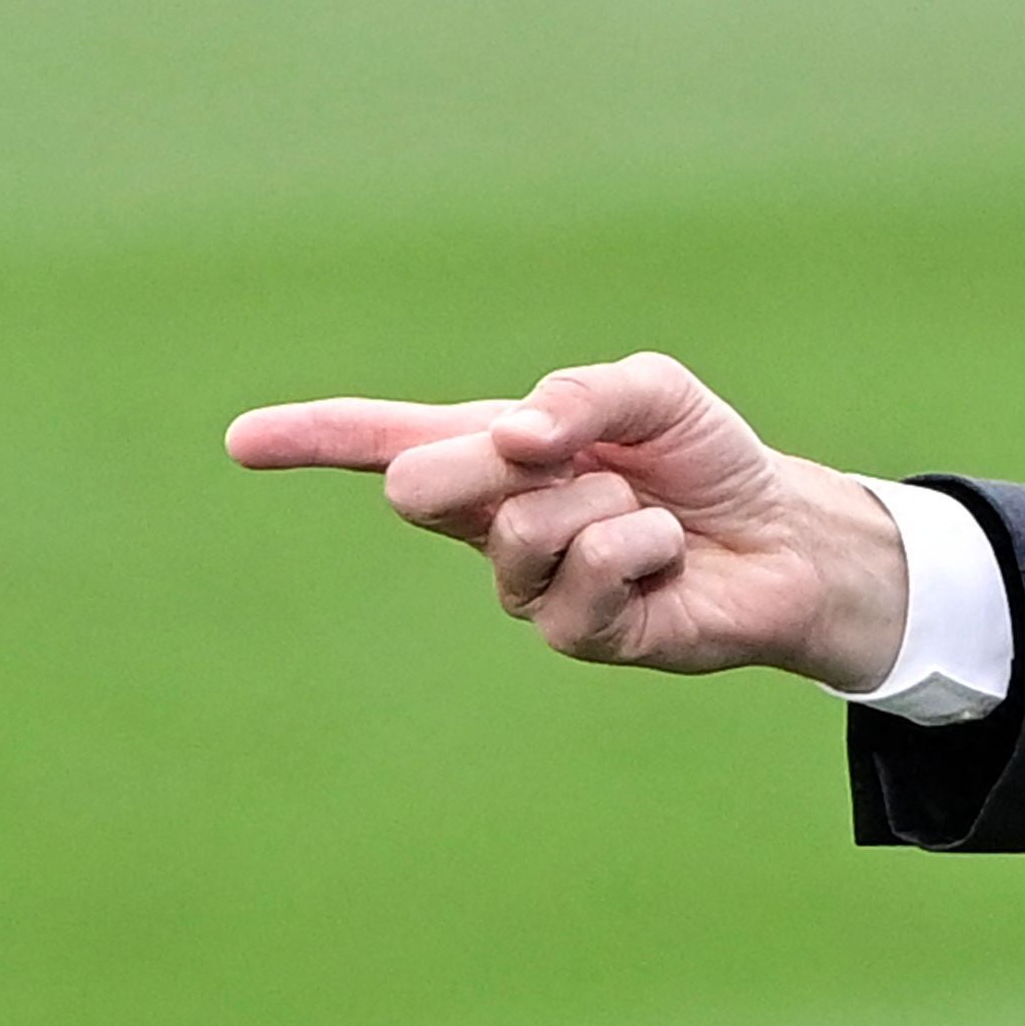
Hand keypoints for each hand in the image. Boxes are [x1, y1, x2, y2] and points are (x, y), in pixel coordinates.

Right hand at [225, 351, 909, 690]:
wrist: (783, 536)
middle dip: (485, 460)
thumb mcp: (651, 392)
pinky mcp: (577, 633)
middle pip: (416, 486)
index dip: (309, 439)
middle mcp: (489, 522)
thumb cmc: (703, 460)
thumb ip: (582, 393)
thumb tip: (517, 436)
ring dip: (604, 500)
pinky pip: (591, 567)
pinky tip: (667, 554)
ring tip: (646, 510)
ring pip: (520, 526)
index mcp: (486, 452)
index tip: (241, 442)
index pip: (380, 440)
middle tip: (561, 456)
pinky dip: (645, 543)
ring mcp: (526, 585)